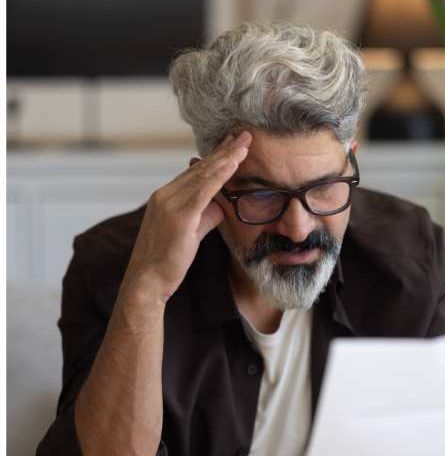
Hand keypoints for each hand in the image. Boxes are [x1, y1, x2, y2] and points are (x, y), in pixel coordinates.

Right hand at [124, 131, 250, 303]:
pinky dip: (220, 175)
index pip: (195, 171)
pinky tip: (234, 164)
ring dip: (226, 157)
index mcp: (166, 196)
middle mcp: (166, 194)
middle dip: (224, 150)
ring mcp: (171, 204)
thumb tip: (221, 204)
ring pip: (204, 174)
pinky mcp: (179, 216)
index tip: (233, 143)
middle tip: (244, 133)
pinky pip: (204, 190)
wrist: (147, 280)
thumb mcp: (191, 232)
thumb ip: (205, 215)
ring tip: (244, 143)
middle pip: (201, 167)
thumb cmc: (168, 260)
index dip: (216, 156)